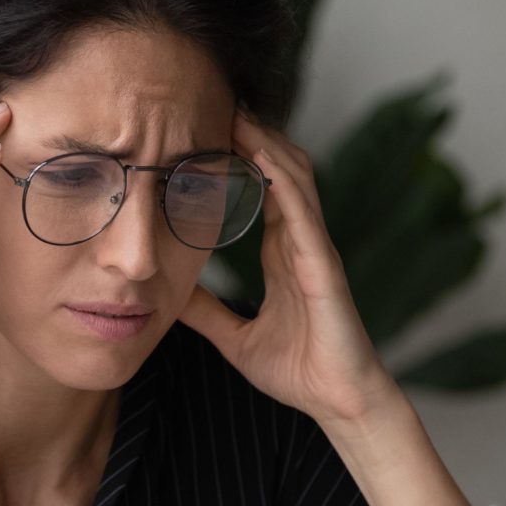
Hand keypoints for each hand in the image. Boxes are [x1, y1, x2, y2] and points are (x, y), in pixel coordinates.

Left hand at [176, 109, 393, 426]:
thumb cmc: (298, 372)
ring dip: (267, 144)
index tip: (204, 129)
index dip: (238, 157)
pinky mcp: (324, 265)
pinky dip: (285, 181)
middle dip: (252, 135)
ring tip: (235, 112)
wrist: (337, 403)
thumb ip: (206, 312)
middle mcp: (300, 242)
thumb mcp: (234, 337)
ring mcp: (315, 249)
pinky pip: (304, 212)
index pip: (262, 188)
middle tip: (215, 102)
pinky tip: (263, 157)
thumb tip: (169, 294)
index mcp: (282, 253)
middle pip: (280, 170)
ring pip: (295, 179)